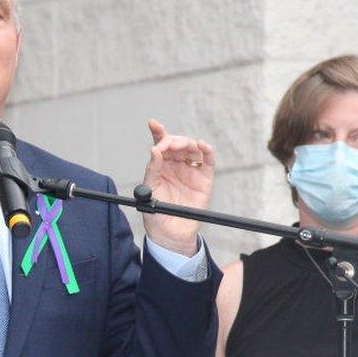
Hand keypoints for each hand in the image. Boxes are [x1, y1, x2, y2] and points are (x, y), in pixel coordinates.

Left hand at [141, 119, 214, 256]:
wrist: (171, 233)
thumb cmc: (157, 212)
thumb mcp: (149, 190)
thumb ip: (152, 169)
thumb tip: (154, 150)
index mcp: (161, 166)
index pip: (160, 144)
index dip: (158, 132)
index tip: (154, 123)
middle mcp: (176, 165)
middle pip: (176, 144)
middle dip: (173, 140)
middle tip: (169, 144)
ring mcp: (190, 171)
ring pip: (192, 149)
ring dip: (188, 143)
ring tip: (183, 146)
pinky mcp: (204, 179)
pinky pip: (208, 161)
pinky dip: (207, 151)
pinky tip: (202, 146)